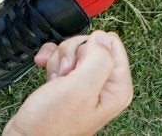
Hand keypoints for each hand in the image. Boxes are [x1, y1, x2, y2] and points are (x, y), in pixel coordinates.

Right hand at [3, 31, 132, 135]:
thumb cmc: (52, 124)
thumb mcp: (81, 88)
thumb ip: (98, 59)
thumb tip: (102, 37)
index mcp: (117, 87)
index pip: (110, 44)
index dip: (89, 49)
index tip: (77, 66)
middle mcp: (104, 85)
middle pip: (90, 45)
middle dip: (71, 54)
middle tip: (64, 74)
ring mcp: (85, 84)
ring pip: (74, 50)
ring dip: (58, 60)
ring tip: (55, 80)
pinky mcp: (68, 82)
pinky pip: (61, 57)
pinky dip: (50, 61)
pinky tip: (45, 72)